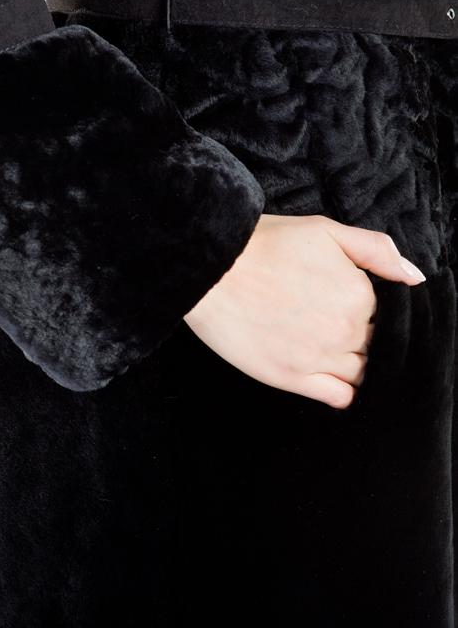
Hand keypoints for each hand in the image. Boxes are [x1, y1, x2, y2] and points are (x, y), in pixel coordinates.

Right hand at [183, 214, 425, 408]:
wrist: (211, 266)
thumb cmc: (263, 244)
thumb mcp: (325, 230)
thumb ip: (375, 250)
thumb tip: (415, 277)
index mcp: (359, 294)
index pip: (386, 315)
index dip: (366, 308)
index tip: (340, 300)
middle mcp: (345, 329)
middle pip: (375, 345)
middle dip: (360, 335)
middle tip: (327, 320)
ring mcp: (319, 357)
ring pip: (361, 373)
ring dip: (351, 362)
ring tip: (322, 342)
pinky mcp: (291, 377)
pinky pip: (339, 397)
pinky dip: (340, 389)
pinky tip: (323, 370)